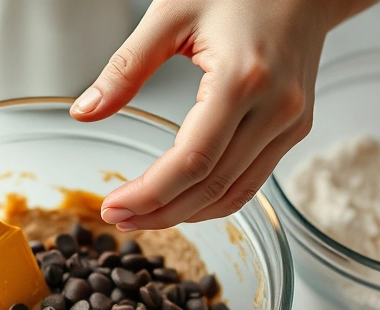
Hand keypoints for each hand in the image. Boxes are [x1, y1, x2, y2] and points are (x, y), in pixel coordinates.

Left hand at [71, 0, 375, 228]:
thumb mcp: (170, 14)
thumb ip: (125, 68)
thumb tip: (86, 110)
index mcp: (241, 79)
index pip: (192, 161)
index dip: (149, 194)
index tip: (112, 207)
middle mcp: (274, 109)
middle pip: (211, 187)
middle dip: (159, 212)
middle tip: (117, 219)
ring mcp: (289, 123)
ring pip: (234, 194)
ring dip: (185, 214)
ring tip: (141, 216)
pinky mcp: (294, 129)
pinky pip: (251, 182)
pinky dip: (213, 200)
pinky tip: (180, 202)